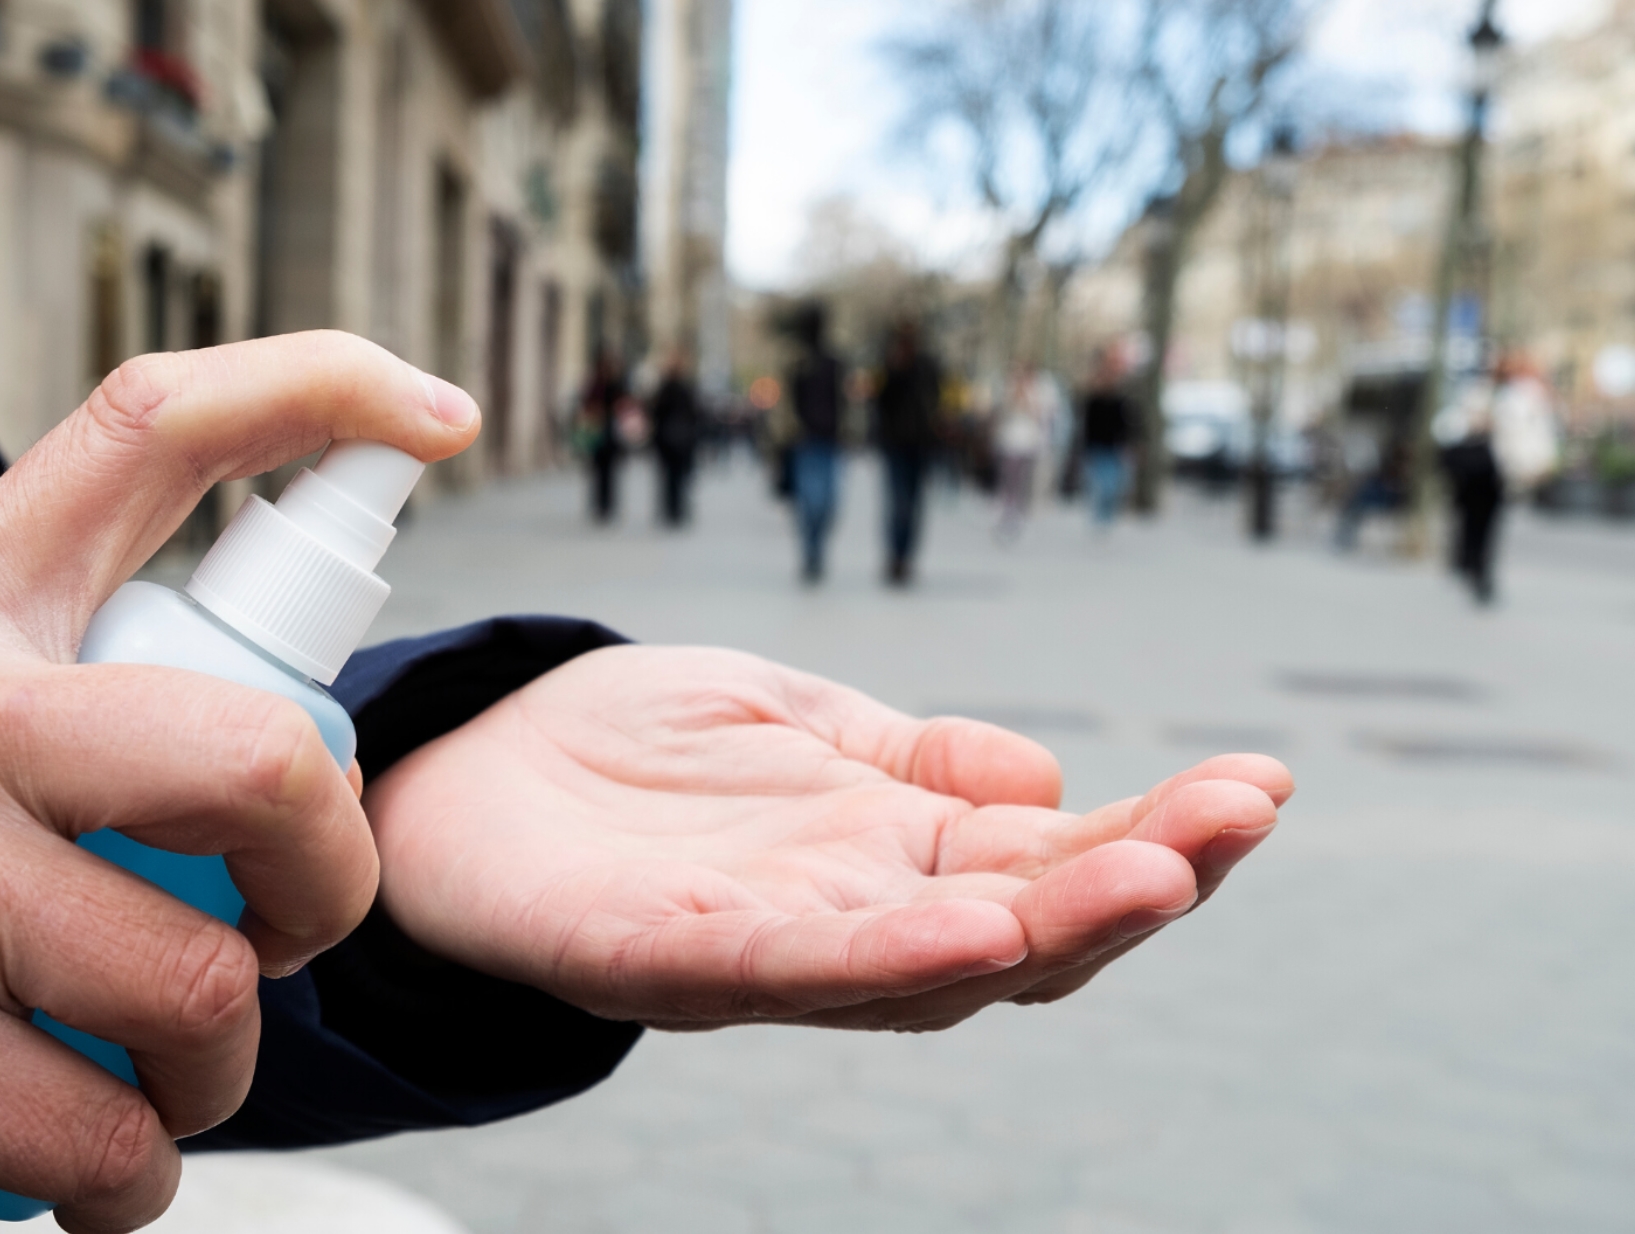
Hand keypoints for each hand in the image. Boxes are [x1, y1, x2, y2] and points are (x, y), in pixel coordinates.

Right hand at [0, 334, 477, 1233]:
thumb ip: (65, 690)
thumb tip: (294, 726)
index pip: (151, 429)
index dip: (319, 388)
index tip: (439, 416)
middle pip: (263, 754)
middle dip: (331, 882)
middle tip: (287, 937)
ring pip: (205, 984)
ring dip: (212, 1071)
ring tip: (140, 1076)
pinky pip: (114, 1133)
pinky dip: (131, 1177)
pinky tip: (79, 1162)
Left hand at [365, 646, 1290, 1030]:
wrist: (469, 767)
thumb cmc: (631, 749)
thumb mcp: (793, 718)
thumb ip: (911, 757)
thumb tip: (1045, 770)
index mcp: (890, 852)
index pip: (1048, 854)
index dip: (1154, 832)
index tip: (1257, 786)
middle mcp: (848, 916)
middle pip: (1019, 927)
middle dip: (1137, 880)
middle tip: (1237, 822)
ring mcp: (761, 949)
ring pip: (926, 970)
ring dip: (1042, 930)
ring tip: (1149, 879)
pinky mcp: (656, 958)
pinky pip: (779, 973)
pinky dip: (880, 961)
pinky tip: (965, 931)